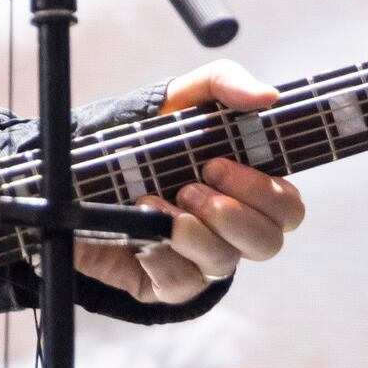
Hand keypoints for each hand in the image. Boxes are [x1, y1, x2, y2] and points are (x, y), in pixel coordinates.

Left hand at [73, 61, 307, 305]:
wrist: (79, 169)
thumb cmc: (146, 134)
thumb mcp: (181, 97)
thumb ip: (224, 83)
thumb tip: (268, 96)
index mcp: (247, 189)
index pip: (288, 209)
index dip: (262, 192)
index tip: (215, 163)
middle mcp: (233, 229)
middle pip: (268, 243)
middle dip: (230, 215)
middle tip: (189, 187)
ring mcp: (202, 259)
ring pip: (224, 263)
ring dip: (191, 232)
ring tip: (154, 203)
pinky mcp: (168, 283)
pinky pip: (180, 283)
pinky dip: (160, 255)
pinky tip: (139, 233)